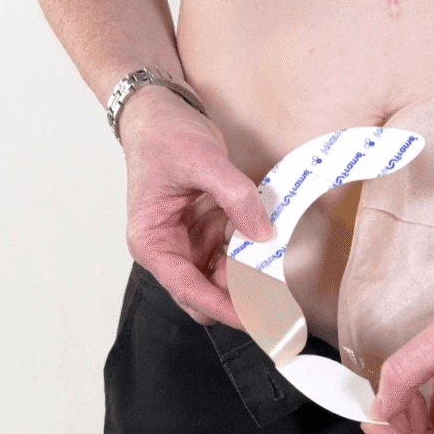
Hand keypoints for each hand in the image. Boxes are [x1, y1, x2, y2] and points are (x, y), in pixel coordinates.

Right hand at [120, 86, 272, 326]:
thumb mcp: (204, 162)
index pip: (188, 289)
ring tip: (280, 277)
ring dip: (249, 276)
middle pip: (206, 291)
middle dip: (240, 298)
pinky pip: (233, 252)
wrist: (160, 112)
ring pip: (223, 277)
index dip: (222, 308)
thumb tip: (263, 235)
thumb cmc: (164, 137)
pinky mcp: (206, 230)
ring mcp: (189, 241)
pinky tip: (270, 248)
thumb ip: (236, 198)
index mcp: (153, 240)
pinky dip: (251, 253)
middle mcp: (169, 248)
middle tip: (279, 305)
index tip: (254, 321)